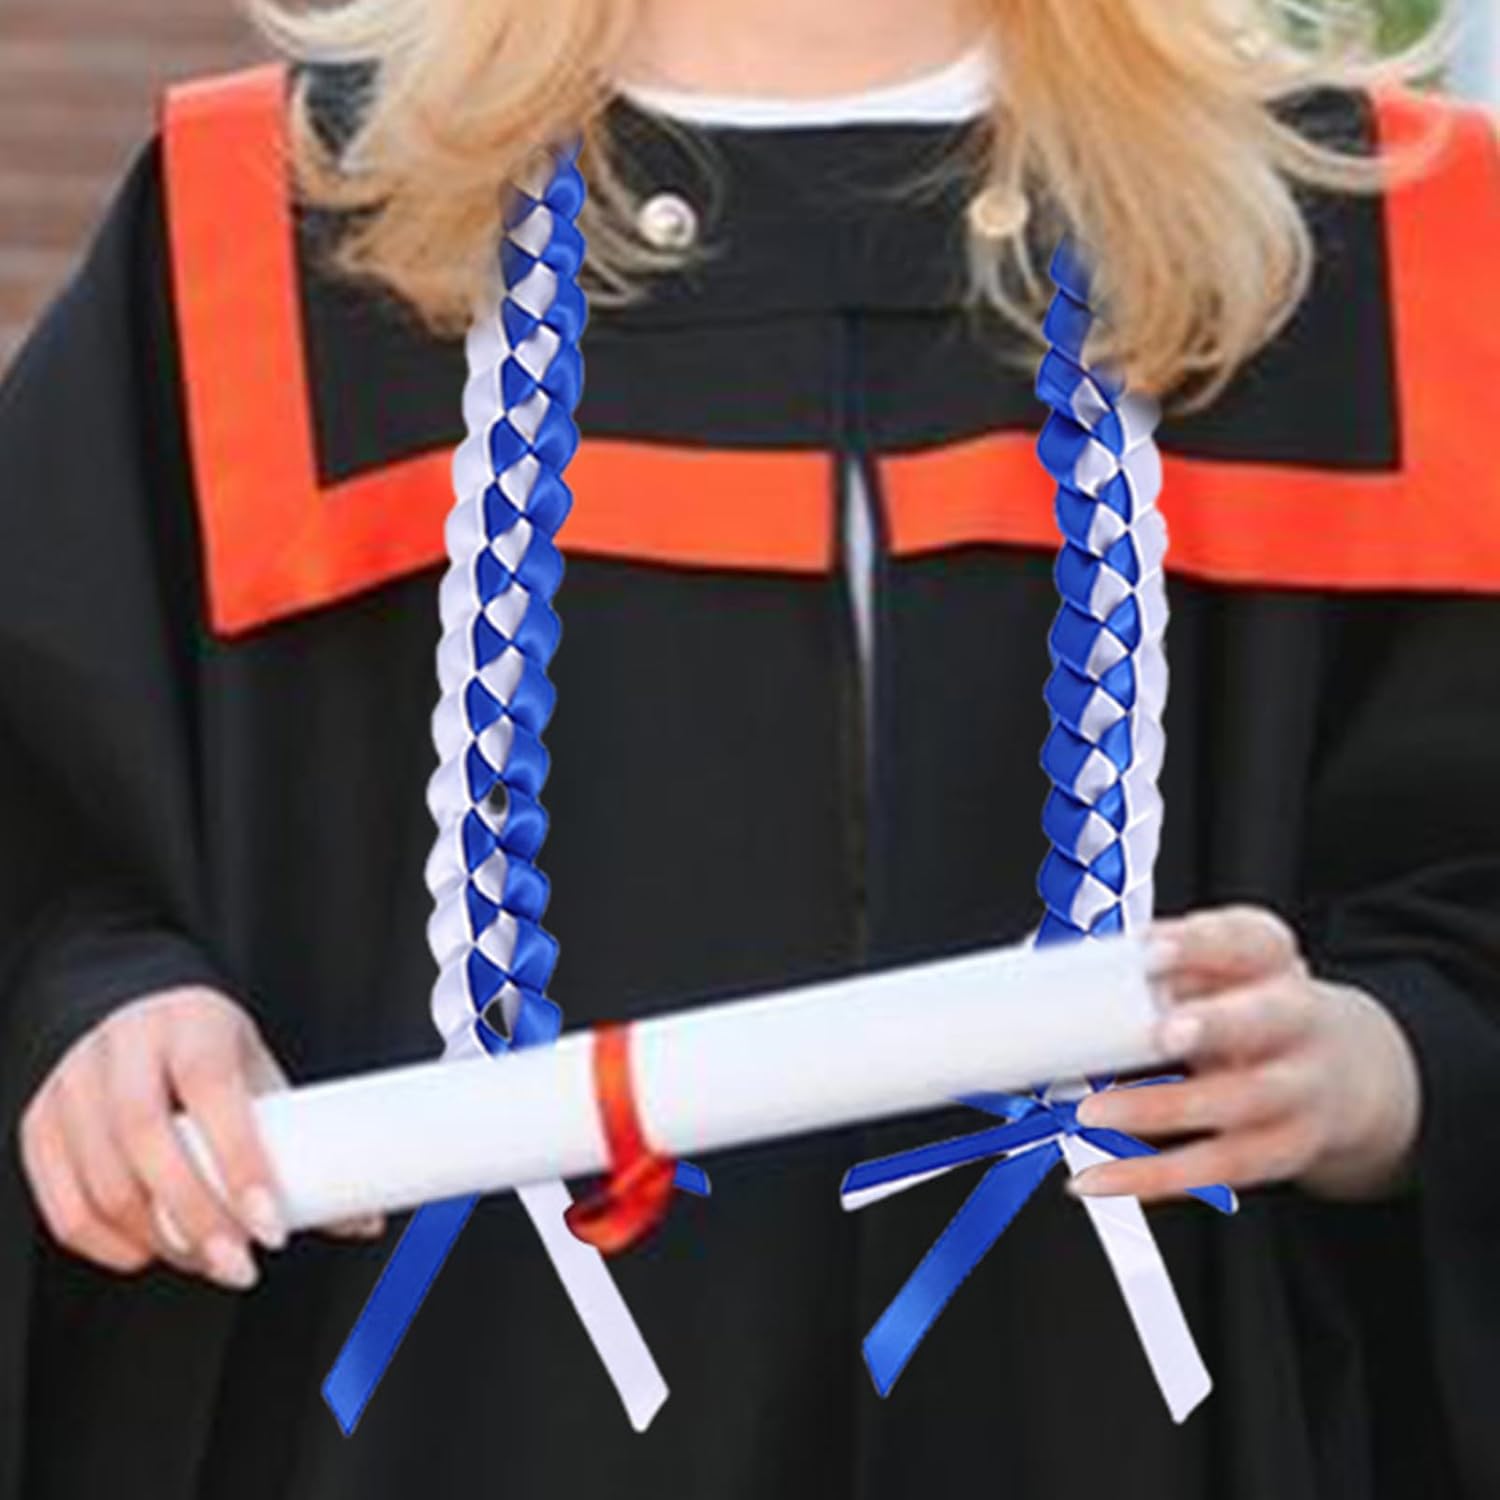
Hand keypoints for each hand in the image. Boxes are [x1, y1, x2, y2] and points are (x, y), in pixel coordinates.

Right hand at [19, 987, 383, 1288]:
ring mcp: (72, 1083)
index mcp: (191, 1023)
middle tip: (240, 1264)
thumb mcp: (253, 1069)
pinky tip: (149, 1253)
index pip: (212, 1090)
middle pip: (148, 1142)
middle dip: (198, 1218)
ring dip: (157, 1239)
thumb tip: (361, 1218)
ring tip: (208, 1259)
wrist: (131, 1008)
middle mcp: (123, 1047)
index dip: (241, 1162)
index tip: (273, 1224)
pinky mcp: (38, 1121)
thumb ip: (298, 1137)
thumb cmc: (204, 1046)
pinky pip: (63, 1202)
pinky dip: (106, 1243)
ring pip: (101, 1181)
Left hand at [1071, 906, 1422, 1203]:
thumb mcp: (1227, 967)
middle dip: (1215, 1025)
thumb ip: (1170, 966)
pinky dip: (1149, 1177)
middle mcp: (1297, 1023)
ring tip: (1091, 1112)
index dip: (1201, 944)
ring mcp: (1295, 1092)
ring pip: (1234, 1104)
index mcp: (1273, 963)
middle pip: (1264, 1021)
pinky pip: (1213, 1168)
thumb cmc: (1255, 1007)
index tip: (1150, 950)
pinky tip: (1095, 1177)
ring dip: (1159, 1110)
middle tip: (1161, 1032)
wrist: (1346, 1072)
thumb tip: (1084, 975)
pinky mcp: (1280, 1150)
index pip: (1249, 942)